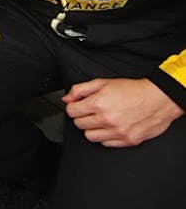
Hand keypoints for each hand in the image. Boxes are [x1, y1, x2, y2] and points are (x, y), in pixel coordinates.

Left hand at [62, 78, 183, 146]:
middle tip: (91, 112)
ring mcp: (117, 132)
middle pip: (79, 124)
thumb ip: (80, 89)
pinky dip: (106, 136)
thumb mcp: (103, 83)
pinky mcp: (127, 141)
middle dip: (82, 117)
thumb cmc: (133, 90)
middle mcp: (107, 119)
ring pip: (90, 137)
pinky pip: (106, 144)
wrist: (158, 99)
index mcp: (99, 103)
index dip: (73, 107)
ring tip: (101, 120)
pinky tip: (111, 127)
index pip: (71, 112)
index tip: (78, 106)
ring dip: (92, 129)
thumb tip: (67, 99)